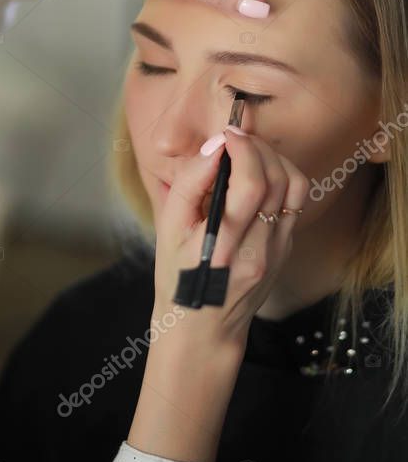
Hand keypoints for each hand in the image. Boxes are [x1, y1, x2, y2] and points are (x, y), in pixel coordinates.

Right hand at [153, 126, 310, 351]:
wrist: (203, 327)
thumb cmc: (178, 275)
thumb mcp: (168, 229)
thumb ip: (190, 184)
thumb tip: (216, 146)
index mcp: (222, 246)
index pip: (248, 185)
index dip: (242, 149)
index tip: (225, 134)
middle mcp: (256, 250)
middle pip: (276, 180)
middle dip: (258, 146)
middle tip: (236, 137)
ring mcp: (277, 252)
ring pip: (294, 187)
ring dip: (275, 158)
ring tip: (251, 151)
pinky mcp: (286, 250)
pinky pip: (294, 202)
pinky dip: (280, 177)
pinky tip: (258, 175)